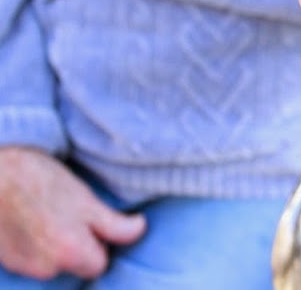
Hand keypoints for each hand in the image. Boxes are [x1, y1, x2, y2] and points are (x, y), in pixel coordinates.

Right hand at [0, 147, 145, 279]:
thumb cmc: (39, 179)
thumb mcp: (85, 199)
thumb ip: (115, 224)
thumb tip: (140, 229)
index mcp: (70, 252)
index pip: (99, 264)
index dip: (100, 242)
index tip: (94, 223)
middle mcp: (45, 268)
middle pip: (77, 266)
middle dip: (79, 247)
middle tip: (71, 215)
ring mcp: (23, 267)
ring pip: (54, 264)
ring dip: (57, 246)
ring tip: (49, 215)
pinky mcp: (6, 261)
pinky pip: (33, 260)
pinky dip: (36, 247)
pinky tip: (32, 222)